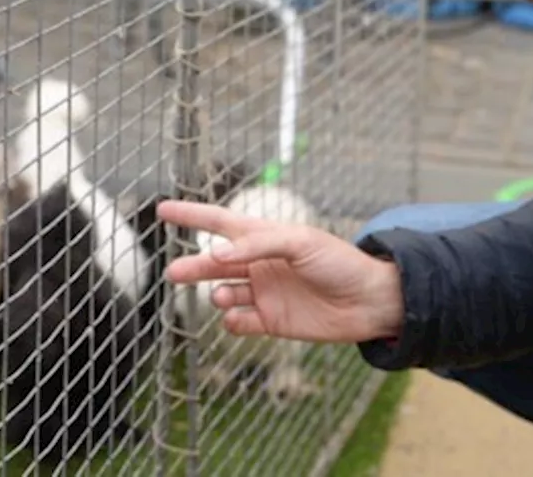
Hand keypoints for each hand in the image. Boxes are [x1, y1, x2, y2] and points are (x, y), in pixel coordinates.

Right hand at [157, 199, 404, 343]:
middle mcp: (260, 264)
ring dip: (215, 294)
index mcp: (266, 237)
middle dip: (192, 267)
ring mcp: (263, 293)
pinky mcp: (270, 322)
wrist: (369, 301)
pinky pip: (239, 322)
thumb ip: (258, 245)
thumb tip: (217, 256)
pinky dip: (231, 321)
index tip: (162, 210)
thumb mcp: (300, 242)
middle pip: (214, 263)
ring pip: (222, 293)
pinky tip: (237, 317)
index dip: (192, 215)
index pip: (220, 222)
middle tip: (172, 273)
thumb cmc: (339, 262)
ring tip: (222, 295)